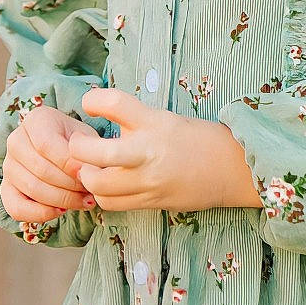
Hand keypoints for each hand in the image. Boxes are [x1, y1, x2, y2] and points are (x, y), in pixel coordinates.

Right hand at [1, 104, 100, 222]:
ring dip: (62, 200)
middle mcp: (16, 140)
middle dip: (70, 186)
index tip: (88, 175)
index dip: (69, 165)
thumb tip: (83, 174)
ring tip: (83, 201)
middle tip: (91, 192)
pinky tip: (61, 211)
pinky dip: (40, 214)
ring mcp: (8, 165)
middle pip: (41, 170)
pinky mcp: (6, 188)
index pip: (46, 145)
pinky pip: (16, 208)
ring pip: (32, 189)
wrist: (64, 148)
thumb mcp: (87, 139)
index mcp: (36, 119)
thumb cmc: (77, 142)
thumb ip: (86, 152)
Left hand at [68, 88, 263, 213]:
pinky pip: (111, 203)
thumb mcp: (163, 117)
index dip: (93, 100)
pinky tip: (105, 184)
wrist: (228, 169)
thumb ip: (130, 116)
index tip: (88, 104)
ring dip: (86, 175)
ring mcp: (148, 181)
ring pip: (99, 184)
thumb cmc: (192, 138)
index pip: (115, 103)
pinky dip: (101, 194)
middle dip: (78, 150)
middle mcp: (148, 152)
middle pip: (98, 154)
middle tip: (77, 144)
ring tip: (89, 167)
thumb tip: (94, 108)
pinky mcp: (150, 202)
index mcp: (154, 122)